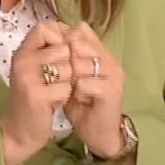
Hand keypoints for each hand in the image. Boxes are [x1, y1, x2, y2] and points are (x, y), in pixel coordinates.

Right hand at [0, 21, 71, 164]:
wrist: (18, 130)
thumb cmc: (32, 97)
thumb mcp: (35, 69)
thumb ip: (48, 50)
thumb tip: (73, 29)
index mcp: (22, 52)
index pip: (45, 28)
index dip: (60, 37)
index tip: (62, 52)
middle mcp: (22, 61)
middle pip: (63, 48)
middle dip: (67, 65)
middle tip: (56, 80)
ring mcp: (28, 78)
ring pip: (68, 68)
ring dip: (67, 82)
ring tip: (54, 91)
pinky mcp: (37, 96)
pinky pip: (66, 88)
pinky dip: (65, 97)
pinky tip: (54, 102)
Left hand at [62, 23, 126, 159]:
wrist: (99, 135)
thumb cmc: (84, 106)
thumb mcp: (73, 78)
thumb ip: (67, 59)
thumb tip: (51, 37)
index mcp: (102, 53)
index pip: (81, 30)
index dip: (63, 41)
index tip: (54, 57)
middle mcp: (110, 60)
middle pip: (79, 43)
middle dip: (64, 59)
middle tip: (62, 77)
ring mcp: (113, 74)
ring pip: (80, 62)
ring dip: (69, 77)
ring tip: (70, 90)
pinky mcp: (111, 91)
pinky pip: (85, 82)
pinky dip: (76, 91)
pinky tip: (76, 100)